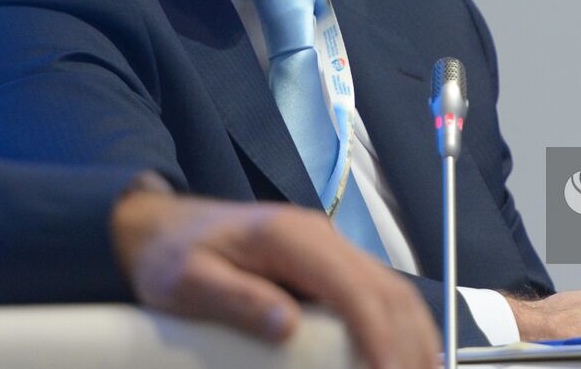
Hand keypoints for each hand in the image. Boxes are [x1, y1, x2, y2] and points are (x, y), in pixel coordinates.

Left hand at [110, 189, 437, 368]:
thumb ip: (236, 300)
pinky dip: (402, 326)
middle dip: (410, 342)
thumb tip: (286, 326)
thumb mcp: (186, 282)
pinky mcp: (330, 267)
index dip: (379, 333)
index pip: (352, 286)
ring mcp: (331, 250)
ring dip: (415, 336)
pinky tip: (409, 355)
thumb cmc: (172, 255)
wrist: (164, 225)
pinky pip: (379, 295)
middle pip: (387, 288)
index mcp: (291, 238)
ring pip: (393, 291)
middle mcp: (322, 238)